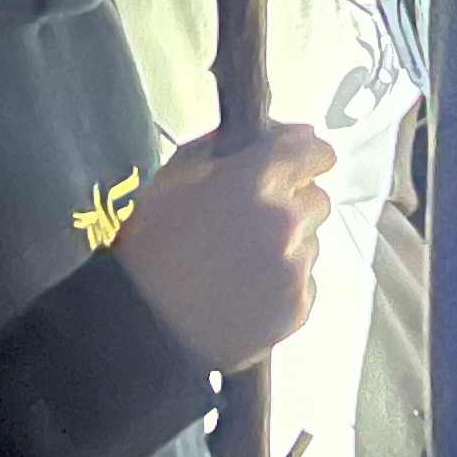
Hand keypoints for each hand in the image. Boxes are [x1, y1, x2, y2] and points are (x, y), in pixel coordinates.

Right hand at [116, 124, 333, 371]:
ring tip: (239, 264)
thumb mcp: (176, 175)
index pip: (314, 152)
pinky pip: (304, 284)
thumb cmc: (149, 245)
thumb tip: (280, 131)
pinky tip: (244, 291)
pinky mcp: (296, 307)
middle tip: (250, 223)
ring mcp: (294, 267)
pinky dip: (282, 285)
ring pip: (310, 243)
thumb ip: (230, 146)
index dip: (306, 156)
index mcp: (258, 180)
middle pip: (316, 199)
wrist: (140, 324)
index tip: (299, 163)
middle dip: (291, 205)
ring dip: (286, 246)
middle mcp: (286, 220)